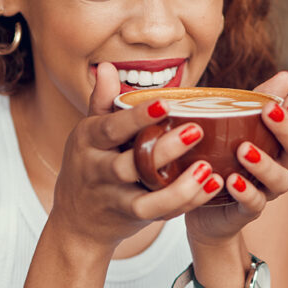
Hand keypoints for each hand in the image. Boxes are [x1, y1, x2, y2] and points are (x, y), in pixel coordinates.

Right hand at [50, 63, 222, 250]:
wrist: (76, 220)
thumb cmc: (90, 165)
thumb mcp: (88, 133)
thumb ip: (102, 101)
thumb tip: (107, 66)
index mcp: (88, 141)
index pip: (111, 128)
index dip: (136, 117)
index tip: (165, 104)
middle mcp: (98, 171)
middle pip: (128, 165)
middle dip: (162, 150)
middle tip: (197, 130)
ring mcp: (114, 198)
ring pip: (145, 199)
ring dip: (178, 187)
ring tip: (207, 169)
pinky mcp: (131, 218)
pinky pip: (159, 213)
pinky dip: (186, 202)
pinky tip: (210, 186)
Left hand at [185, 71, 287, 244]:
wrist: (201, 204)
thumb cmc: (221, 157)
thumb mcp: (233, 125)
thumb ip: (256, 101)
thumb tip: (286, 76)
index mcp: (279, 145)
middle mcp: (280, 167)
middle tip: (269, 112)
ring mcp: (266, 190)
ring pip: (280, 180)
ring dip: (265, 164)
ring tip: (243, 149)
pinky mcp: (246, 210)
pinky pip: (254, 204)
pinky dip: (246, 192)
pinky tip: (232, 181)